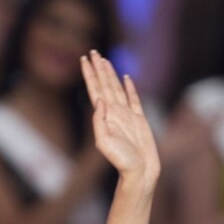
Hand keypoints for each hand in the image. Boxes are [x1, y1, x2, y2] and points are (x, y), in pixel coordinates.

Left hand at [80, 51, 159, 184]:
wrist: (139, 171)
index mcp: (104, 116)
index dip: (90, 74)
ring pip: (117, 88)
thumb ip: (99, 121)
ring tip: (105, 60)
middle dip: (98, 68)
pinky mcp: (139, 119)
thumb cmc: (122, 161)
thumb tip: (99, 101)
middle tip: (93, 51)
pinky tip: (126, 77)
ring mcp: (127, 115)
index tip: (84, 59)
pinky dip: (130, 87)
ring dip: (111, 73)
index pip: (95, 89)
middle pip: (105, 84)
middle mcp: (114, 112)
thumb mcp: (104, 142)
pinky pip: (134, 98)